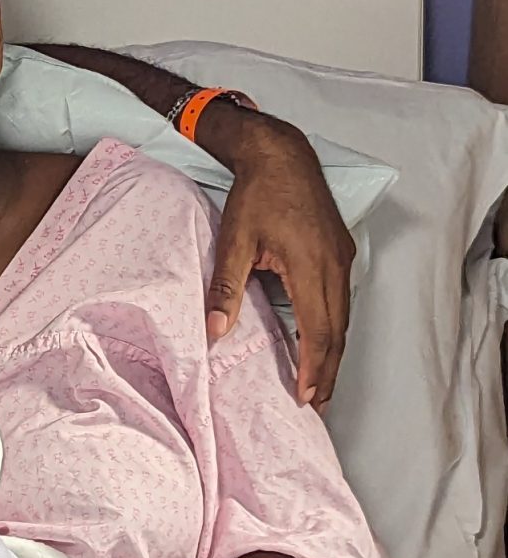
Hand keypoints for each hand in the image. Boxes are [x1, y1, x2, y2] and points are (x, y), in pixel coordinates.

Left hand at [198, 108, 353, 409]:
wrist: (281, 153)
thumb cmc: (258, 193)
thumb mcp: (234, 241)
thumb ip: (225, 288)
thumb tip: (214, 330)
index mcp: (311, 266)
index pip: (317, 331)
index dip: (314, 368)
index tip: (307, 397)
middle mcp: (335, 265)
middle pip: (338, 331)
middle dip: (329, 371)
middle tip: (319, 405)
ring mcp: (342, 257)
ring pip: (344, 317)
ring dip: (334, 351)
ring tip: (323, 382)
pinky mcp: (341, 250)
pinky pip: (343, 299)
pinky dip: (334, 326)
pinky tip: (322, 340)